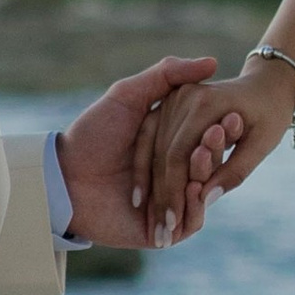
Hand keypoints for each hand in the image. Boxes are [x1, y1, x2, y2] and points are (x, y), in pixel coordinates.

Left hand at [57, 56, 237, 248]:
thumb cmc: (91, 134)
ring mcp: (168, 205)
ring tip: (202, 155)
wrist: (63, 177)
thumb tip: (212, 62)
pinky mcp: (161, 232)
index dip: (218, 129)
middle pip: (206, 168)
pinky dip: (195, 207)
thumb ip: (166, 75)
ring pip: (202, 195)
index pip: (204, 141)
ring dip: (206, 174)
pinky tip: (193, 187)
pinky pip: (190, 223)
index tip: (232, 114)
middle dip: (214, 150)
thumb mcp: (128, 95)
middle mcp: (172, 176)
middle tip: (222, 131)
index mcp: (170, 146)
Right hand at [144, 55, 294, 221]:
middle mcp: (184, 97)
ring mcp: (172, 97)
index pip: (179, 154)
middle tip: (160, 232)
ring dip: (148, 186)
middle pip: (163, 153)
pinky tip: (140, 196)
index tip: (174, 224)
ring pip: (152, 148)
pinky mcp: (167, 102)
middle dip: (161, 195)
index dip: (174, 191)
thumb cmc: (270, 116)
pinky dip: (143, 167)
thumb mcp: (263, 144)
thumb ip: (235, 171)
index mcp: (206, 103)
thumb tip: (206, 199)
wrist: (265, 86)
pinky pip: (149, 138)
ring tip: (150, 221)